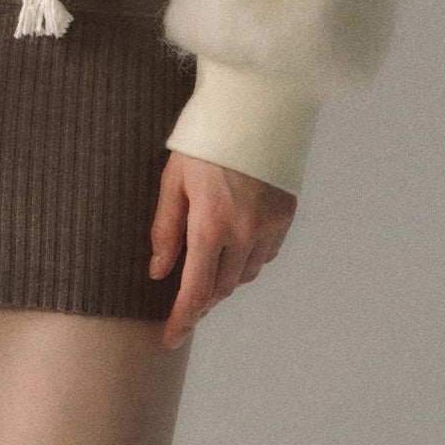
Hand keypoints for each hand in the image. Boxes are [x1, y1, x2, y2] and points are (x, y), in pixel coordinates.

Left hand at [148, 152, 297, 350]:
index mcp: (210, 224)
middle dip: (202, 297)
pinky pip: (266, 255)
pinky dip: (249, 259)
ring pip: (246, 275)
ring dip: (225, 278)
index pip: (195, 290)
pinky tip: (235, 244)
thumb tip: (158, 271)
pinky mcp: (286, 215)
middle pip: (222, 288)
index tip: (170, 338)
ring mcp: (269, 226)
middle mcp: (244, 233)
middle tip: (185, 295)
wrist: (253, 106)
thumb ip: (165, 229)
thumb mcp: (173, 178)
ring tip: (208, 262)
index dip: (182, 319)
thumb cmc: (204, 139)